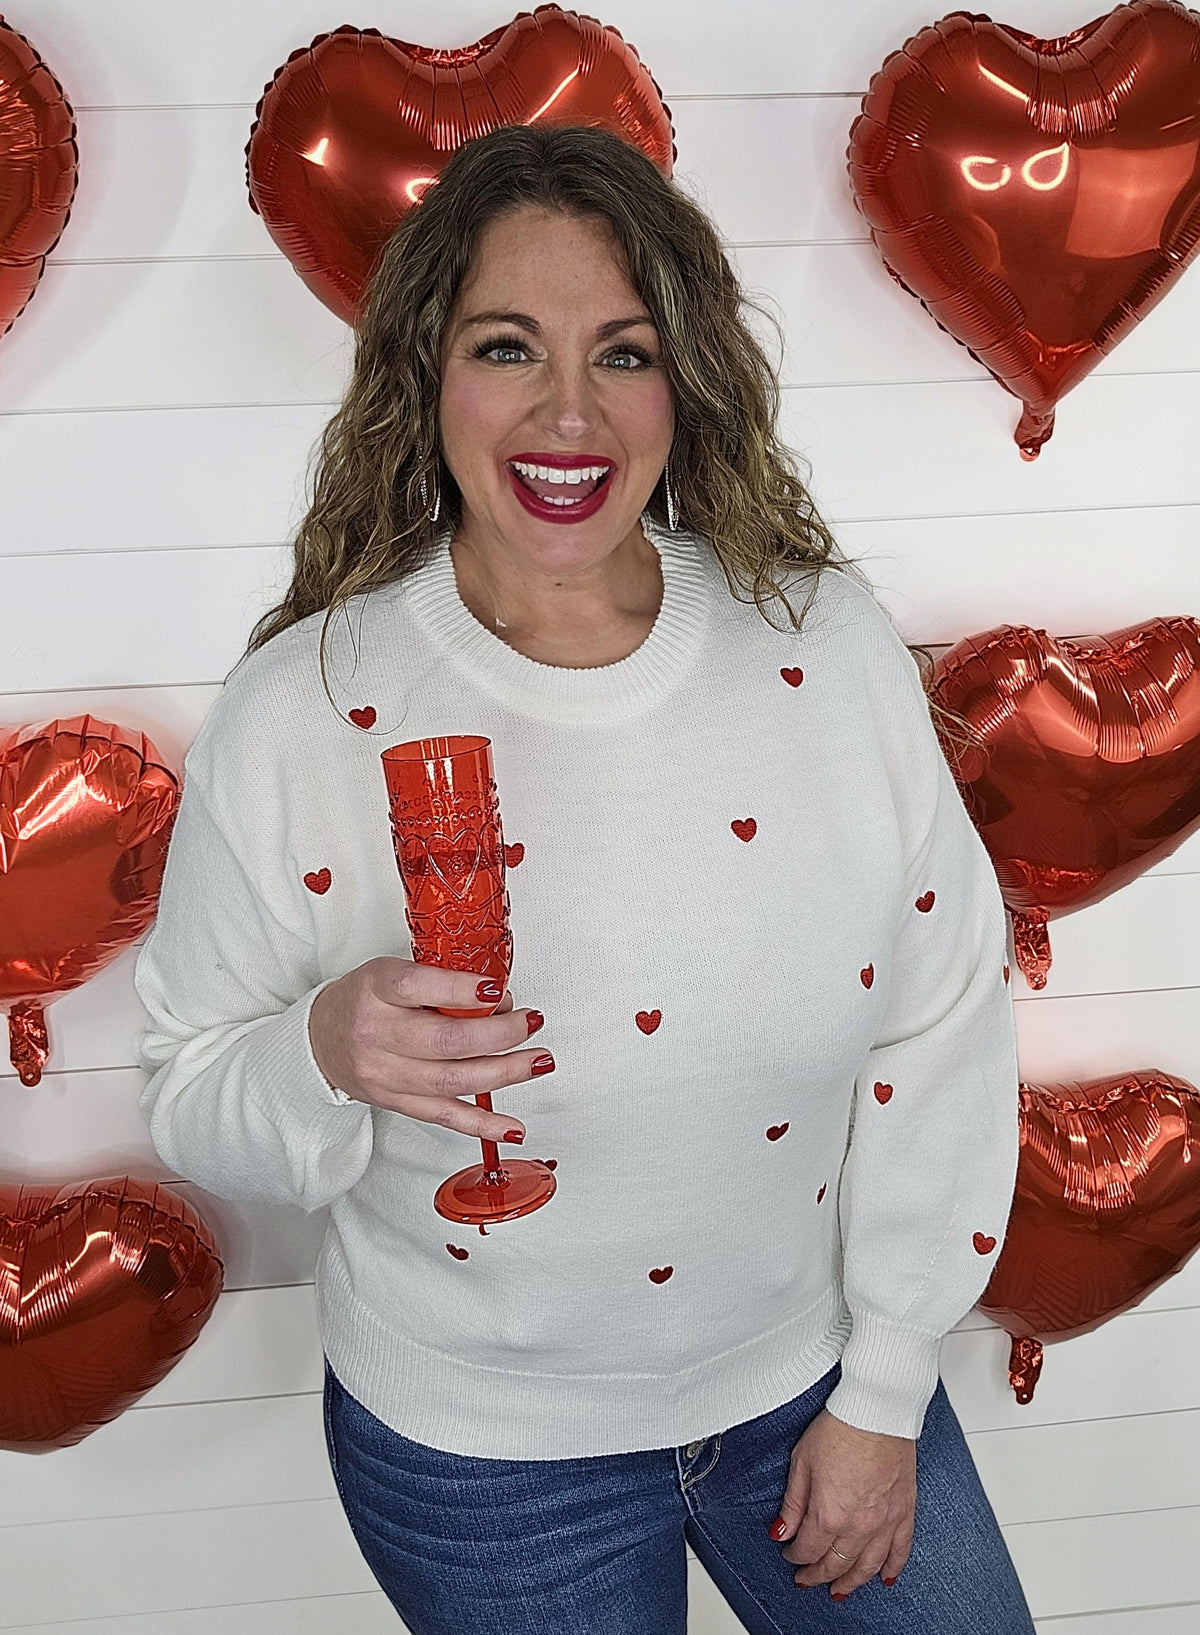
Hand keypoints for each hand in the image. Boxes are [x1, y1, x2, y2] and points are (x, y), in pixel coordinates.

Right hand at [308, 957, 549, 1142]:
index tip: (497, 989)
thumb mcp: (390, 973)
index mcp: (375, 990)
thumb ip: (438, 983)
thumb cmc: (363, 1000)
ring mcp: (387, 1075)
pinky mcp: (397, 1104)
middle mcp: (377, 1034)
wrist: (319, 1041)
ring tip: (539, 1060)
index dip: (461, 990)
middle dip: (500, 1034)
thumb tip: (498, 999)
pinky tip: (513, 1127)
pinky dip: (484, 1125)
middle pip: (445, 1041)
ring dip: (506, 1073)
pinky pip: (446, 1118)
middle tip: (530, 1021)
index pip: (416, 987)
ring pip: (453, 1082)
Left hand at [771, 1408, 915, 1597]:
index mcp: (829, 1514)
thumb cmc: (840, 1428)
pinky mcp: (905, 1512)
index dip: (794, 1555)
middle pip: (835, 1564)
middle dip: (817, 1575)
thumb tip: (781, 1532)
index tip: (789, 1553)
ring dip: (851, 1583)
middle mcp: (858, 1526)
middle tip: (807, 1579)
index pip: (808, 1549)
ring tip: (839, 1591)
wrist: (877, 1410)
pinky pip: (901, 1551)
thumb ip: (793, 1503)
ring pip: (867, 1567)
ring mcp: (885, 1522)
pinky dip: (891, 1568)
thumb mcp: (802, 1462)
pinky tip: (884, 1577)